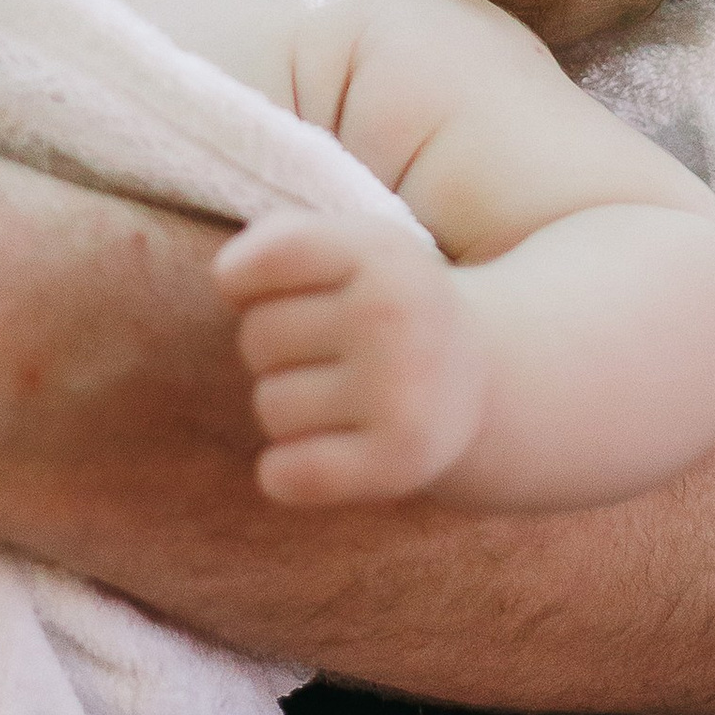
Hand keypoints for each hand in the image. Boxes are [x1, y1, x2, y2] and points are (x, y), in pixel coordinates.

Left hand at [214, 211, 486, 505]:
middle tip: (330, 352)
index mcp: (380, 252)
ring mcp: (399, 393)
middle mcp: (392, 318)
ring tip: (341, 397)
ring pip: (269, 406)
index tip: (270, 292)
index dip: (241, 280)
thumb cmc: (389, 305)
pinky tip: (321, 452)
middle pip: (257, 337)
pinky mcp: (398, 462)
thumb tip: (229, 281)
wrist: (486, 379)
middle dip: (276, 348)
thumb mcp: (354, 247)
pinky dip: (284, 472)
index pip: (261, 261)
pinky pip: (287, 475)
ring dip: (288, 408)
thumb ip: (281, 239)